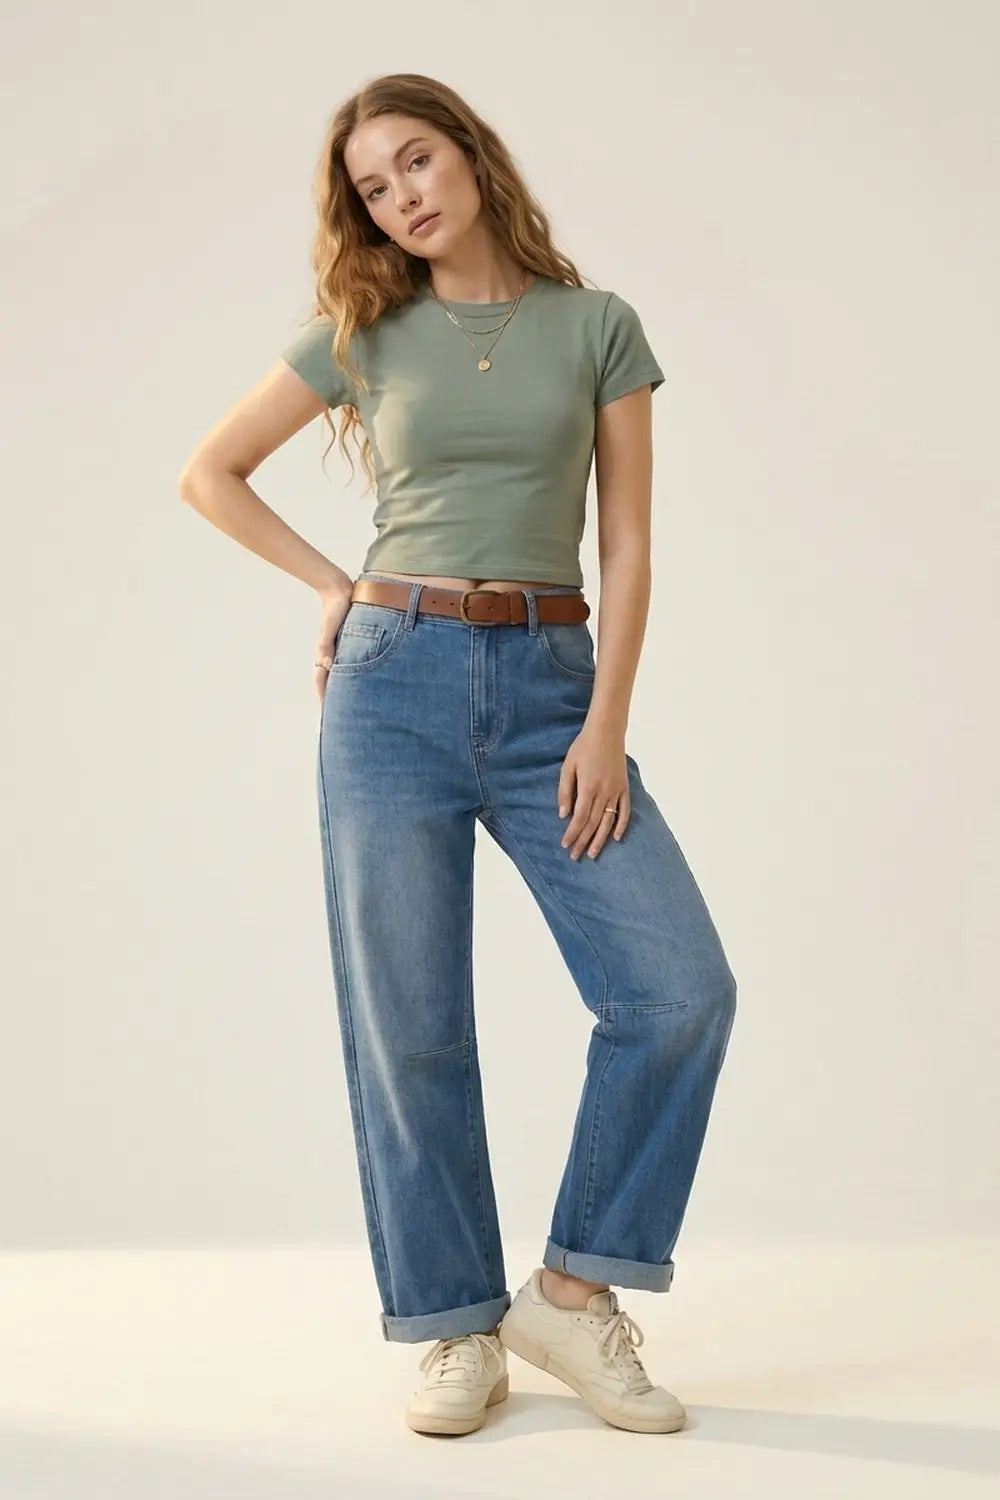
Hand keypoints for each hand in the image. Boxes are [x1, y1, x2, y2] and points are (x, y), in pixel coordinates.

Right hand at [314, 581, 354, 701]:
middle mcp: (332, 653)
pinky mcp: (350, 642)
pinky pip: (352, 663)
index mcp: (326, 652)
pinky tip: (362, 681)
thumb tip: (325, 664)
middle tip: (341, 716)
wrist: (341, 590)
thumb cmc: (334, 609)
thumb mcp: (329, 627)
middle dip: (334, 697)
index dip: (324, 697)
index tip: (327, 713)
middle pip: (331, 680)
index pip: (322, 680)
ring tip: (353, 705)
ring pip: (342, 673)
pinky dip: (354, 674)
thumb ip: (326, 645)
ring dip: (344, 687)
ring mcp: (341, 648)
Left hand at [557, 721, 630, 859]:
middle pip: (592, 823)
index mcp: (588, 787)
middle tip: (576, 856)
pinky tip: (616, 838)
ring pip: (608, 821)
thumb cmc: (583, 747)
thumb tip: (563, 815)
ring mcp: (616, 791)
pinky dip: (621, 825)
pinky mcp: (624, 787)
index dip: (572, 834)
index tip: (566, 845)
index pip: (579, 818)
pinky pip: (625, 810)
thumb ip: (565, 792)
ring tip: (594, 854)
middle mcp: (604, 792)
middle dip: (583, 841)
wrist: (606, 731)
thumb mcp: (568, 766)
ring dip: (600, 840)